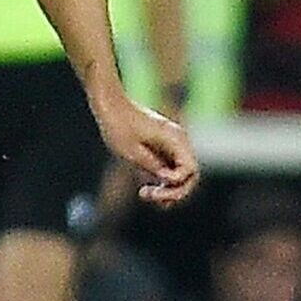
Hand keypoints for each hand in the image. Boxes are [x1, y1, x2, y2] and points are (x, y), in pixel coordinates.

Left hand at [94, 92, 198, 208]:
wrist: (110, 104)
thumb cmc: (118, 125)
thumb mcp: (131, 150)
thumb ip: (152, 165)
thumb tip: (168, 180)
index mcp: (175, 138)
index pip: (190, 169)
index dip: (176, 182)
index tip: (157, 181)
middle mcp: (178, 141)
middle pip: (189, 176)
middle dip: (173, 191)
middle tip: (149, 195)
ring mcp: (172, 146)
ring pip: (181, 176)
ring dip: (168, 190)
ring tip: (146, 194)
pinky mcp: (163, 149)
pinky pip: (170, 171)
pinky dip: (163, 183)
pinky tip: (146, 191)